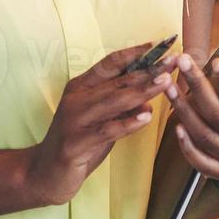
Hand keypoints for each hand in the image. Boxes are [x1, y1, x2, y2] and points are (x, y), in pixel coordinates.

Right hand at [24, 42, 175, 205]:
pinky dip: (128, 122)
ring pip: (114, 100)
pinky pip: (107, 129)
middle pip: (117, 79)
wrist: (45, 173)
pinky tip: (146, 116)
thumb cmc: (76, 144)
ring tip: (165, 82)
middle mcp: (76, 98)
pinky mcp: (76, 142)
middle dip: (148, 69)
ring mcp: (74, 119)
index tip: (160, 45)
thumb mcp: (99, 121)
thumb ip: (120, 108)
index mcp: (80, 87)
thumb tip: (148, 98)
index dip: (135, 53)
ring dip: (143, 90)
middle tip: (173, 60)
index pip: (110, 63)